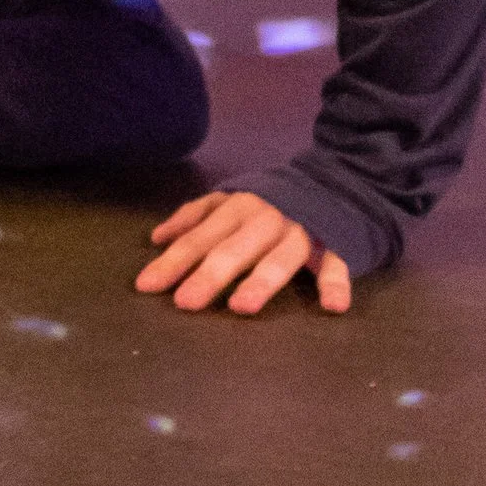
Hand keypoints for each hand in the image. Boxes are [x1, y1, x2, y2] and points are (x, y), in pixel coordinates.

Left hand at [136, 190, 353, 316]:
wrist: (337, 179)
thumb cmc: (273, 199)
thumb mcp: (232, 199)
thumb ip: (196, 215)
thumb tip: (157, 237)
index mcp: (240, 207)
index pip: (201, 237)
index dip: (175, 260)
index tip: (148, 285)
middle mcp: (268, 218)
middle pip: (235, 249)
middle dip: (210, 274)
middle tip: (185, 302)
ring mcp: (303, 231)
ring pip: (281, 257)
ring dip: (262, 279)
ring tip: (242, 306)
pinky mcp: (337, 243)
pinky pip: (337, 265)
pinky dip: (336, 283)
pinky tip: (334, 306)